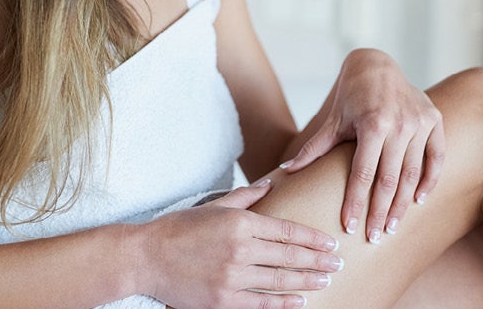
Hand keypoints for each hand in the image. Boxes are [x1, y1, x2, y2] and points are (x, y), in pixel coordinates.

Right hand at [140, 181, 342, 308]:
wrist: (145, 257)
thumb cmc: (178, 229)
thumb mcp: (213, 206)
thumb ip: (245, 197)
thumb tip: (270, 184)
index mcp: (240, 223)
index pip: (287, 231)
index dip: (313, 239)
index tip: (330, 244)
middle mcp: (240, 250)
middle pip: (290, 256)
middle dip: (318, 261)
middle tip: (337, 264)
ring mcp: (232, 277)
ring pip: (280, 281)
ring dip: (307, 281)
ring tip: (325, 281)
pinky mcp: (223, 299)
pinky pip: (261, 304)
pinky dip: (283, 304)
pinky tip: (299, 302)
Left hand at [280, 49, 444, 244]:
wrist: (378, 65)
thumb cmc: (352, 95)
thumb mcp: (333, 120)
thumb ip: (315, 147)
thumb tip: (287, 171)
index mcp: (372, 124)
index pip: (363, 174)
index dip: (356, 202)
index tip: (350, 227)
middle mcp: (400, 124)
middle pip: (390, 179)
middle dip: (381, 212)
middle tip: (374, 237)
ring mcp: (420, 122)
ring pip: (413, 173)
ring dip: (404, 203)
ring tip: (393, 226)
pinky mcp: (434, 120)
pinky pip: (436, 157)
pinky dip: (430, 181)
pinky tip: (419, 201)